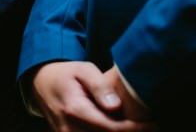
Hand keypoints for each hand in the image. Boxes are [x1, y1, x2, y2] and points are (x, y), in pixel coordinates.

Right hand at [30, 61, 157, 131]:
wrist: (42, 85)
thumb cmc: (67, 75)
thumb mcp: (84, 70)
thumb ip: (100, 86)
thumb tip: (116, 106)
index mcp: (75, 109)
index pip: (111, 129)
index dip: (135, 130)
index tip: (153, 125)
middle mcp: (69, 129)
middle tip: (148, 127)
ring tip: (134, 127)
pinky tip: (118, 129)